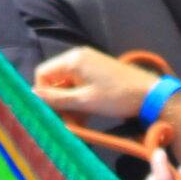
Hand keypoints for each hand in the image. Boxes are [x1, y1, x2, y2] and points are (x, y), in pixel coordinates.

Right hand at [32, 46, 159, 122]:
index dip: (42, 94)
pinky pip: (79, 85)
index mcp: (73, 60)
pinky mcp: (98, 71)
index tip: (51, 112)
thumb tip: (31, 95)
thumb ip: (56, 98)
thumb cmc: (117, 97)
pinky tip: (85, 116)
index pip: (43, 74)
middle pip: (55, 80)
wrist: (150, 94)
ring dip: (69, 104)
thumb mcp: (84, 101)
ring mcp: (89, 63)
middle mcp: (79, 57)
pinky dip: (79, 100)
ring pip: (67, 85)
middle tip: (65, 122)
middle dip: (57, 102)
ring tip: (77, 123)